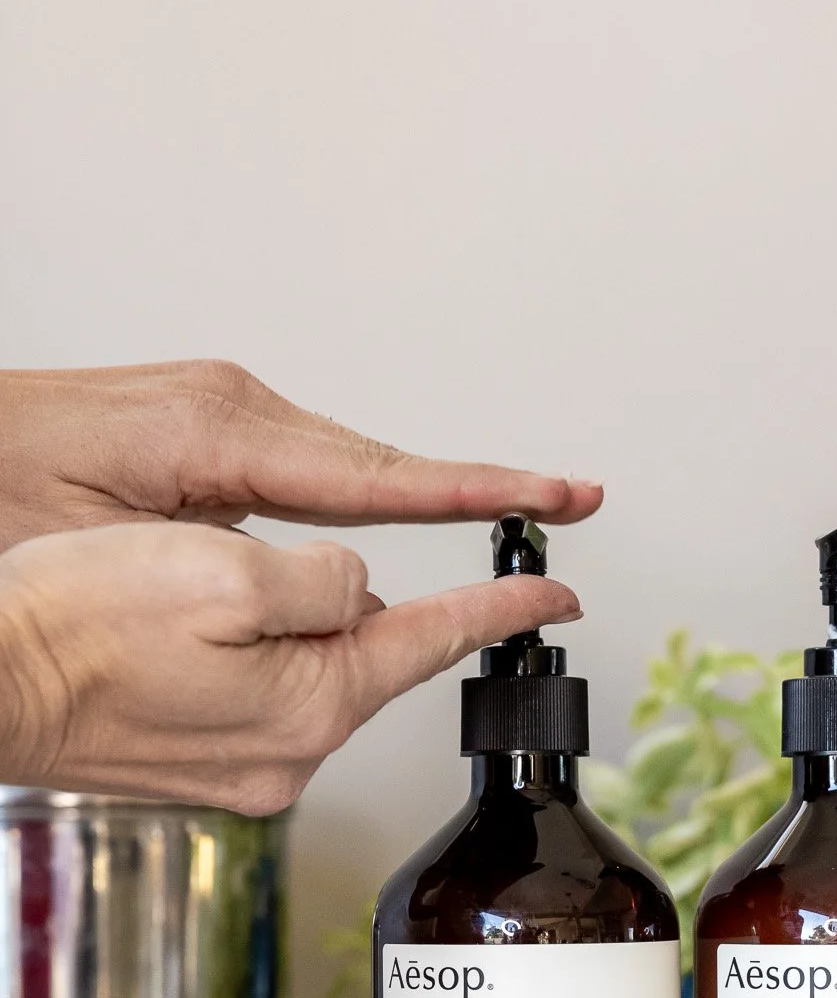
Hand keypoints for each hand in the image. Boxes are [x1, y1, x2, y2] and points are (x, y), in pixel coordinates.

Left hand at [0, 360, 600, 549]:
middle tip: (569, 497)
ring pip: (350, 461)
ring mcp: (220, 412)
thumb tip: (332, 587)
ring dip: (424, 487)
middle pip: (383, 459)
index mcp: (218, 433)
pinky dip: (366, 487)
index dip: (476, 490)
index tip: (553, 495)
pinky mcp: (206, 425)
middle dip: (480, 483)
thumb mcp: (106, 543)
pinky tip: (390, 511)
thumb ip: (225, 563)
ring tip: (511, 504)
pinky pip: (309, 462)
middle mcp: (232, 410)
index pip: (378, 472)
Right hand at [0, 524, 580, 812]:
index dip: (504, 609)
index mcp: (314, 700)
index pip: (436, 641)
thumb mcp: (220, 567)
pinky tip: (186, 645)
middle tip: (259, 577)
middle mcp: (293, 754)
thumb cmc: (79, 628)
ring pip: (306, 676)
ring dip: (280, 634)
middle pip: (362, 656)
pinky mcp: (210, 773)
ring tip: (194, 610)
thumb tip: (356, 589)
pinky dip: (244, 664)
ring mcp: (250, 773)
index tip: (558, 596)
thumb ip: (320, 577)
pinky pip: (260, 702)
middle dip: (339, 608)